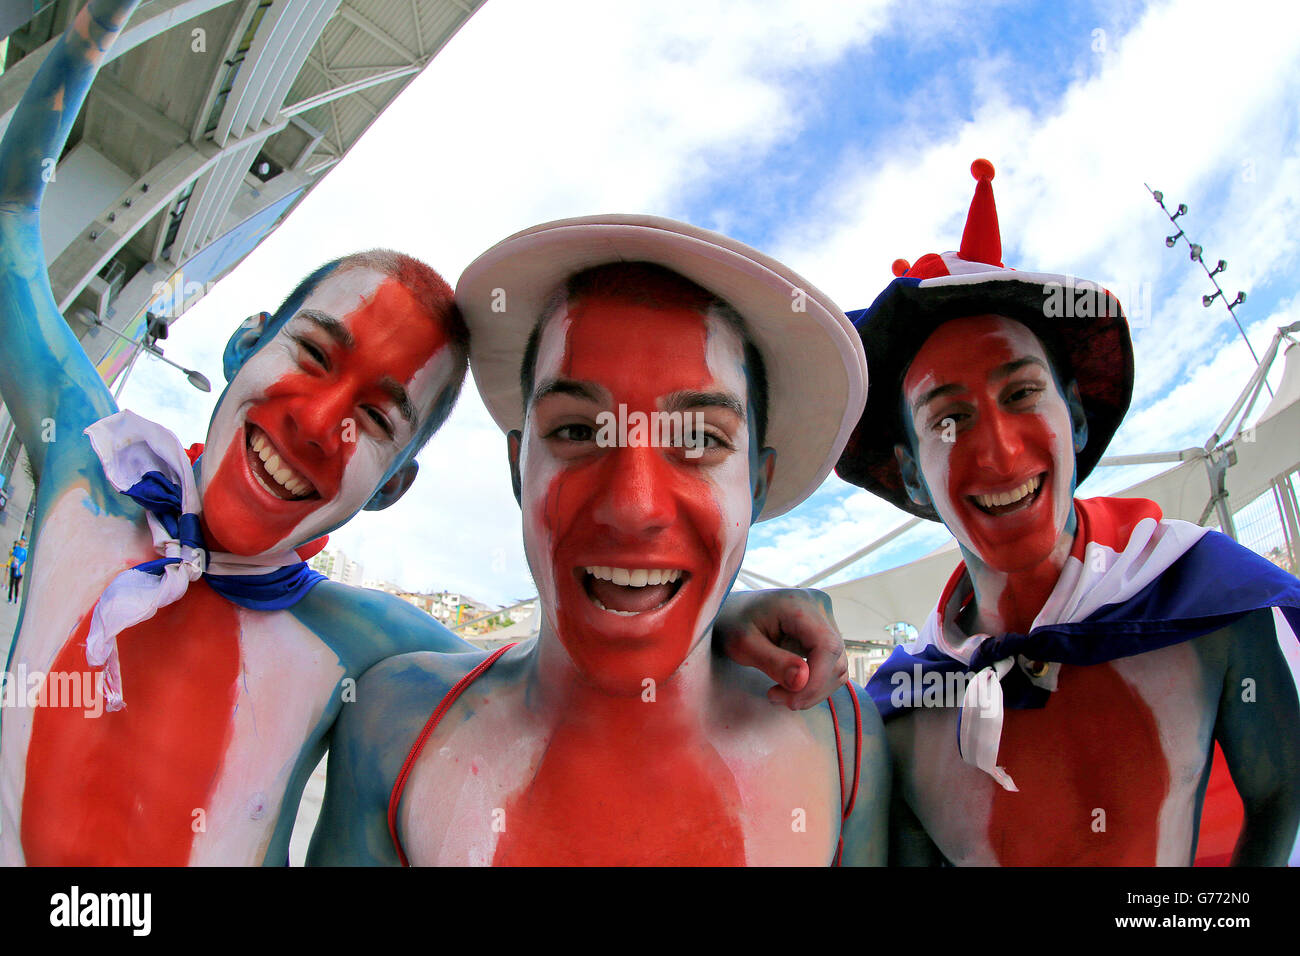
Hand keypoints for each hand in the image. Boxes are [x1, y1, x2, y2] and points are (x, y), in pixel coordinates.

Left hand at [714, 588, 848, 709]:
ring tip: (780, 694)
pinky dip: (815, 682)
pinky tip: (789, 685)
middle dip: (812, 689)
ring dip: (814, 689)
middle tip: (777, 699)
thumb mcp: (744, 644)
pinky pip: (831, 663)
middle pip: (835, 658)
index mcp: (799, 604)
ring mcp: (824, 619)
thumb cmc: (732, 623)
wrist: (731, 610)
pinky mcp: (823, 631)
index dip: (816, 680)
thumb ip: (773, 662)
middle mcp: (819, 607)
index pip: (827, 646)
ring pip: (837, 665)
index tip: (791, 700)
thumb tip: (802, 681)